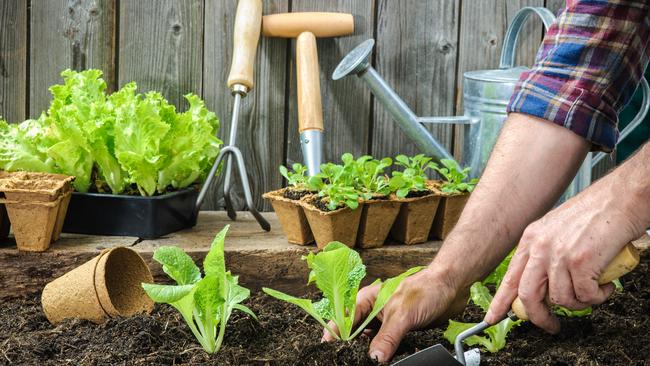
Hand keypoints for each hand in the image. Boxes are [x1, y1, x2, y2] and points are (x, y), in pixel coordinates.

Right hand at [321, 268, 467, 362]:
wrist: (450, 287)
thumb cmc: (425, 289)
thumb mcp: (402, 315)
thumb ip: (387, 338)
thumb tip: (374, 359)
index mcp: (366, 300)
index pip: (343, 320)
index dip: (334, 335)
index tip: (330, 350)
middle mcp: (373, 312)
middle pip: (354, 333)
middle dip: (351, 347)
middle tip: (349, 359)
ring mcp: (385, 323)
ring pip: (370, 342)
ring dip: (369, 352)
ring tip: (367, 361)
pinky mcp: (398, 332)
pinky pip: (386, 346)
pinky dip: (384, 354)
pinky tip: (385, 360)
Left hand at [485, 186, 642, 332]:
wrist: (621, 198)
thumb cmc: (596, 214)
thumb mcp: (557, 230)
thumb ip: (545, 255)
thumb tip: (544, 286)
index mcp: (531, 239)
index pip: (510, 277)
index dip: (500, 301)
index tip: (492, 318)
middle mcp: (540, 246)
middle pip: (527, 295)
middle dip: (539, 317)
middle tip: (551, 326)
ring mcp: (559, 254)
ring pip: (561, 299)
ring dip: (580, 303)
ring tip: (593, 291)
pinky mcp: (580, 262)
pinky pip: (585, 296)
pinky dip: (598, 297)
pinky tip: (605, 285)